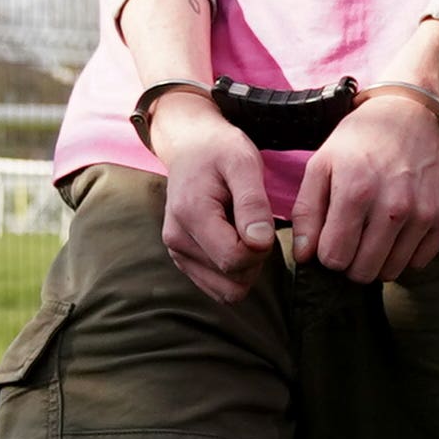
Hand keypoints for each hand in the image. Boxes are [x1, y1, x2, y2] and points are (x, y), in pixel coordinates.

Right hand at [143, 87, 279, 301]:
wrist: (190, 147)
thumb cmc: (220, 151)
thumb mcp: (244, 163)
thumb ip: (252, 203)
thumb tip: (260, 243)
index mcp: (191, 215)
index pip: (235, 259)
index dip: (261, 248)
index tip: (262, 222)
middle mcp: (177, 240)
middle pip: (233, 280)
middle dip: (255, 259)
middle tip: (253, 223)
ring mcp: (177, 253)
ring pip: (227, 290)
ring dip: (246, 267)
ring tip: (242, 230)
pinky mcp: (183, 260)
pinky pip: (219, 288)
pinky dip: (235, 271)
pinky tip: (234, 240)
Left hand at [291, 86, 438, 285]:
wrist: (410, 115)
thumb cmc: (360, 141)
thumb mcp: (321, 165)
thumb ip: (306, 213)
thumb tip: (305, 257)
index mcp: (356, 192)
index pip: (334, 258)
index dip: (327, 252)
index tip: (332, 235)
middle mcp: (394, 206)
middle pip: (363, 271)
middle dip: (351, 261)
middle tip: (352, 236)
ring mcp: (423, 213)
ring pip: (391, 271)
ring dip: (378, 259)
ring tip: (374, 231)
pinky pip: (419, 263)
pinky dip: (405, 254)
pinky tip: (397, 230)